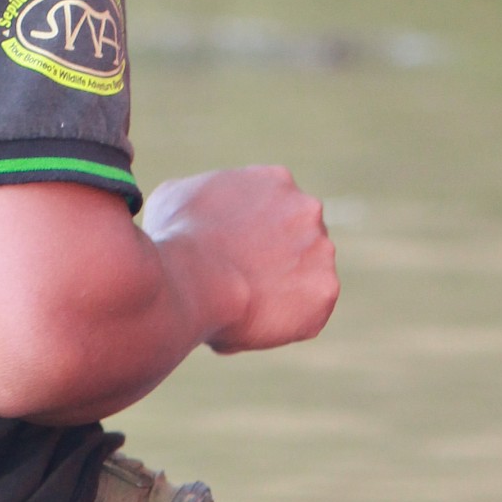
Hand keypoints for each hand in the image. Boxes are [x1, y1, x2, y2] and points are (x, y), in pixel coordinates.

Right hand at [142, 165, 338, 353]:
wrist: (192, 278)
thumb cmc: (176, 238)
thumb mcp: (176, 196)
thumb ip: (199, 196)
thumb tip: (193, 211)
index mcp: (275, 180)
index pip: (275, 207)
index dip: (255, 233)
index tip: (236, 252)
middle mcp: (306, 208)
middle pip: (298, 238)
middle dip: (276, 258)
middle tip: (243, 280)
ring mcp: (321, 250)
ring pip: (306, 275)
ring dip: (284, 288)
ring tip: (245, 303)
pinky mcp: (325, 291)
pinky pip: (309, 311)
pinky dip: (287, 320)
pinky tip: (255, 320)